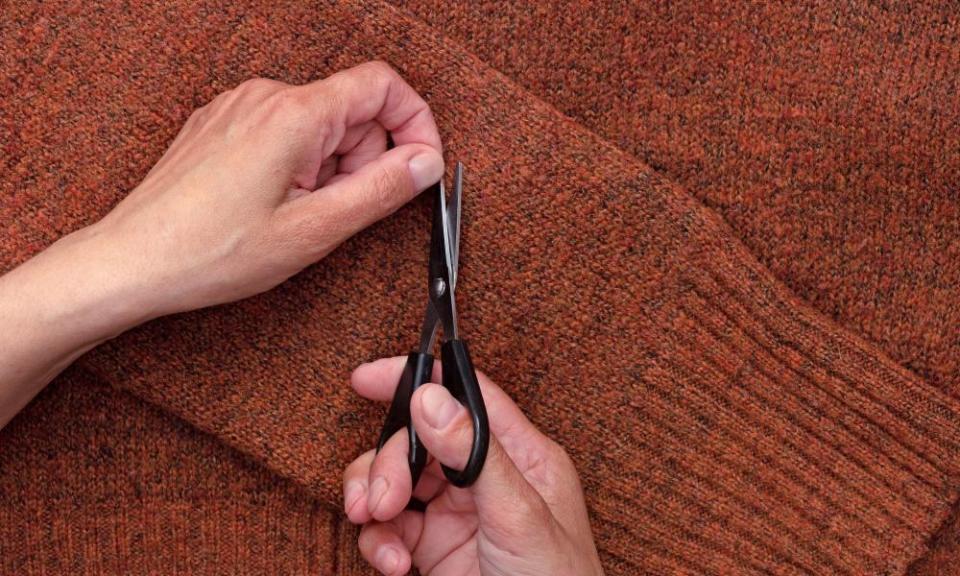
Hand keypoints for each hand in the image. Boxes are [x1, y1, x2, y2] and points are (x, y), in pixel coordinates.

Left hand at [0, 61, 442, 427]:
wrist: (134, 261)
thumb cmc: (213, 250)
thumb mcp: (315, 229)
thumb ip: (380, 190)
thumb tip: (425, 164)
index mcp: (295, 114)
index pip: (382, 85)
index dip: (416, 123)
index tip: (420, 165)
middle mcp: (266, 96)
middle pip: (351, 110)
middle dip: (365, 160)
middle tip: (341, 211)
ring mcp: (240, 107)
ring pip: (319, 125)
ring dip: (330, 168)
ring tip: (299, 215)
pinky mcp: (223, 125)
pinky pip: (285, 132)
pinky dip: (299, 166)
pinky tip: (273, 206)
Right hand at [343, 357, 603, 575]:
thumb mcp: (519, 517)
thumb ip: (475, 456)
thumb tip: (431, 396)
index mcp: (520, 455)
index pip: (465, 395)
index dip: (416, 379)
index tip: (365, 378)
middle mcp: (484, 478)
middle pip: (419, 440)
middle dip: (387, 462)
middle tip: (378, 498)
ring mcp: (456, 515)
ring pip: (395, 481)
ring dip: (373, 498)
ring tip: (374, 523)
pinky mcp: (433, 552)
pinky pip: (389, 530)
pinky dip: (379, 544)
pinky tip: (393, 567)